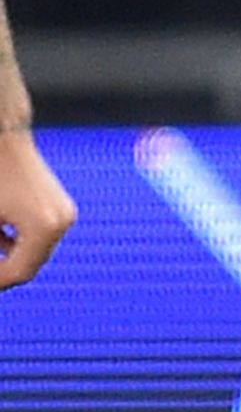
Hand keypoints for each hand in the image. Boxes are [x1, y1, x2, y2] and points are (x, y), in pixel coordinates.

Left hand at [0, 127, 75, 288]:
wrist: (1, 131)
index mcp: (43, 228)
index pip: (20, 271)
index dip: (0, 280)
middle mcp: (61, 223)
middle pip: (32, 262)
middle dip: (7, 268)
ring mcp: (64, 214)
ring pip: (37, 249)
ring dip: (13, 254)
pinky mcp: (60, 206)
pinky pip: (41, 233)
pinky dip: (20, 238)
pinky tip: (1, 236)